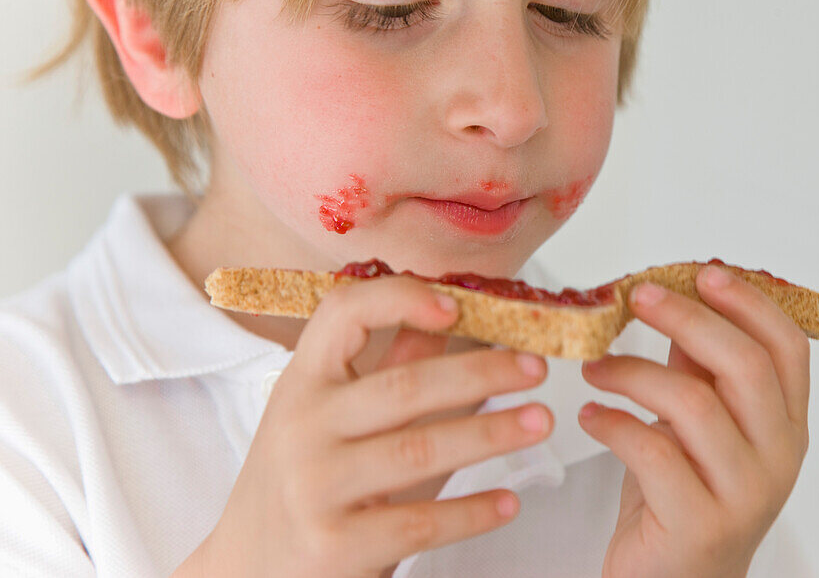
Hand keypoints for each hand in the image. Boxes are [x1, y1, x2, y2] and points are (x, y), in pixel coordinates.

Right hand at [175, 276, 552, 577]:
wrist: (247, 567)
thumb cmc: (303, 477)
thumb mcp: (330, 415)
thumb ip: (386, 367)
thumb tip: (449, 312)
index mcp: (303, 382)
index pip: (341, 314)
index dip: (399, 299)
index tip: (458, 304)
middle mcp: (301, 428)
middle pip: (404, 387)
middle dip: (481, 373)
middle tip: (537, 367)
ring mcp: (314, 489)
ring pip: (418, 450)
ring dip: (490, 435)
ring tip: (539, 422)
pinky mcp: (334, 547)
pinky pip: (418, 523)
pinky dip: (471, 511)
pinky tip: (508, 501)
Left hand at [578, 264, 810, 577]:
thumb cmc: (682, 502)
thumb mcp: (698, 427)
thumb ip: (697, 369)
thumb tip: (677, 298)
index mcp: (786, 425)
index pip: (787, 347)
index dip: (748, 301)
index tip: (703, 271)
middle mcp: (778, 457)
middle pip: (746, 364)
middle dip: (687, 317)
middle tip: (637, 297)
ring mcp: (744, 493)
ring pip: (695, 403)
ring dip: (633, 371)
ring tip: (595, 366)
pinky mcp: (700, 523)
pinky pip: (654, 451)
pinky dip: (613, 422)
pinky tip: (592, 416)